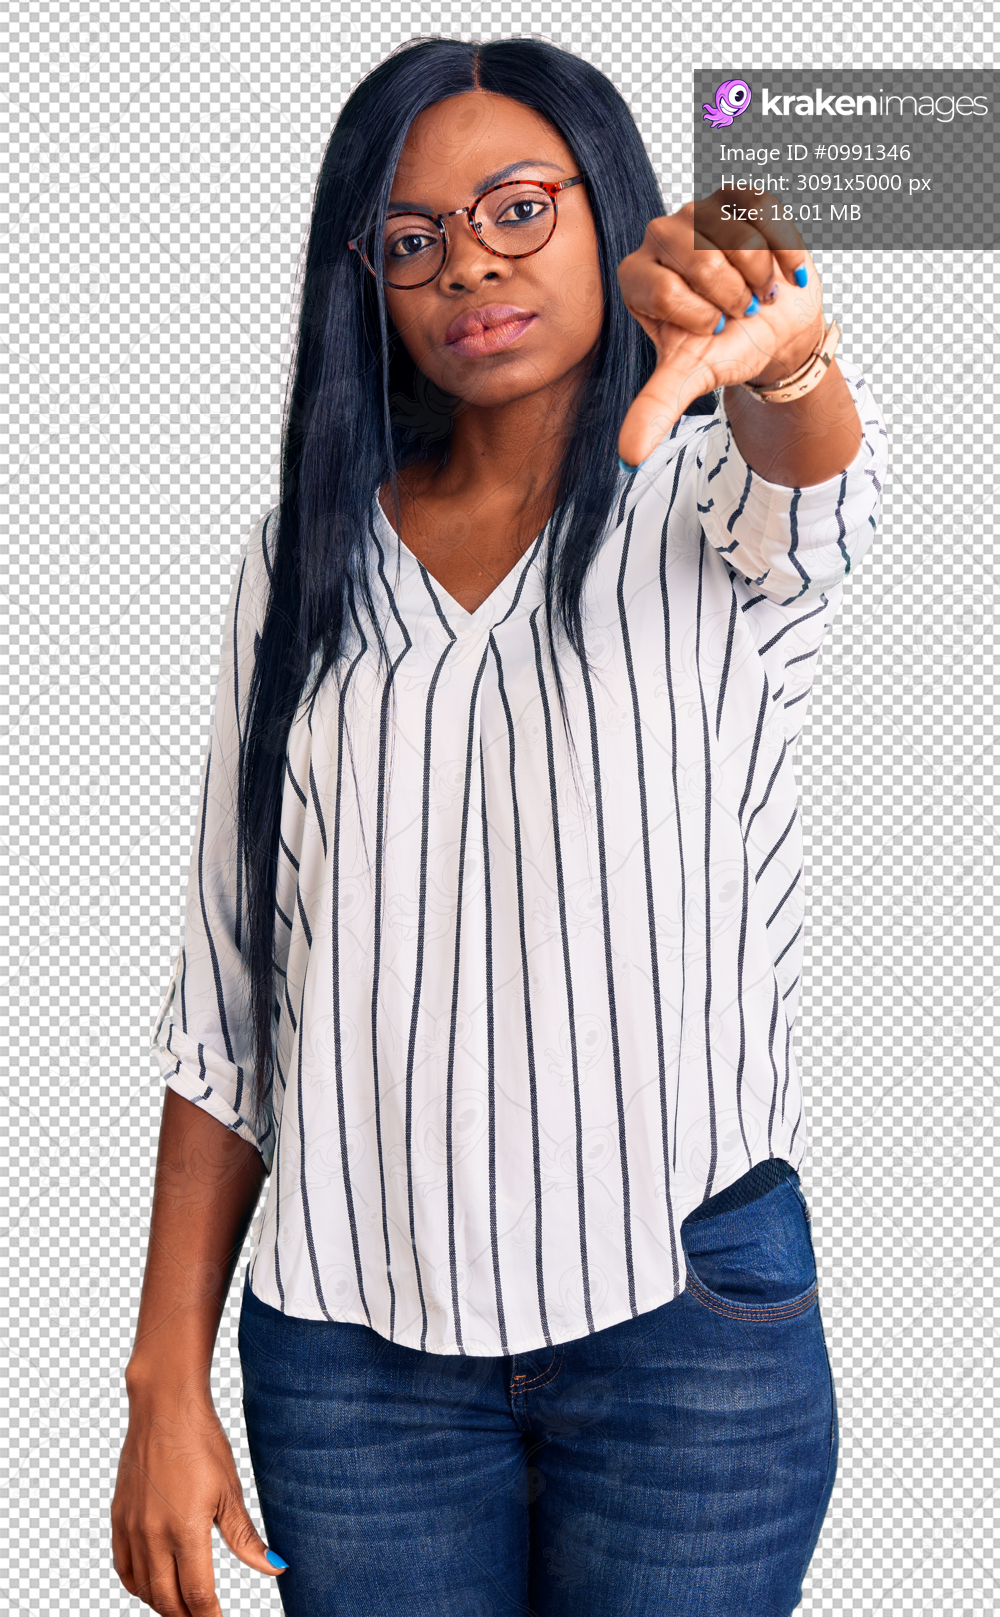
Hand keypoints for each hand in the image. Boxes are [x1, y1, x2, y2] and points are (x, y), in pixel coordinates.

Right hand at [111, 1381, 285, 1614]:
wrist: (164, 1408)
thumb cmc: (202, 1443)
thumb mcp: (230, 1491)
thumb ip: (247, 1539)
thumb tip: (276, 1568)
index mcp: (185, 1531)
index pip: (197, 1595)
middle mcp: (152, 1535)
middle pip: (167, 1600)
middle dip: (187, 1616)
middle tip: (205, 1616)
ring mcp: (131, 1528)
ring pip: (142, 1589)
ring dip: (163, 1604)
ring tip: (184, 1605)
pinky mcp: (118, 1518)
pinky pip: (123, 1568)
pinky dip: (138, 1586)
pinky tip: (153, 1585)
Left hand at [616, 189, 826, 466]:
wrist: (776, 328)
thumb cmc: (726, 348)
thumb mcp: (691, 378)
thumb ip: (656, 407)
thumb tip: (629, 457)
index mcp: (636, 277)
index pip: (664, 290)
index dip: (701, 317)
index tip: (711, 330)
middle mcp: (660, 237)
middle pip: (698, 257)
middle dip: (731, 296)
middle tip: (739, 311)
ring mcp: (700, 210)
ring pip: (733, 232)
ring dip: (758, 275)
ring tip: (758, 291)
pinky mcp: (740, 198)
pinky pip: (763, 213)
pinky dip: (782, 250)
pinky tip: (780, 270)